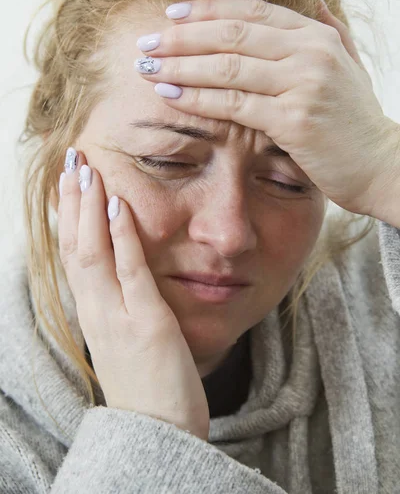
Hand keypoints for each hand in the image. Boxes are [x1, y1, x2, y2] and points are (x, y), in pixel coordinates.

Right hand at [58, 149, 209, 440]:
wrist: (159, 435)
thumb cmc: (148, 385)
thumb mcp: (126, 338)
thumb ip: (121, 304)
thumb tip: (123, 273)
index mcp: (94, 312)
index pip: (72, 254)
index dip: (68, 216)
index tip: (69, 182)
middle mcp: (96, 310)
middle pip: (74, 245)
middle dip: (72, 200)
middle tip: (71, 159)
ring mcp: (118, 316)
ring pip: (92, 252)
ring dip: (88, 207)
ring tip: (86, 169)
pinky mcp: (147, 323)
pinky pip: (129, 270)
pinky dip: (121, 235)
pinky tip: (118, 204)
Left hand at [135, 0, 397, 216]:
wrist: (382, 164)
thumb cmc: (357, 121)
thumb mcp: (349, 67)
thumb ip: (331, 32)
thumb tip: (317, 1)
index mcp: (316, 36)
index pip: (251, 11)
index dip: (208, 10)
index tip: (172, 13)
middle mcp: (309, 52)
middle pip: (231, 34)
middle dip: (183, 37)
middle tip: (147, 41)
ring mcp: (302, 84)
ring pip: (227, 67)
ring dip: (181, 66)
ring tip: (148, 67)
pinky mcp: (293, 120)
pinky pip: (233, 104)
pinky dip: (197, 99)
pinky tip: (170, 96)